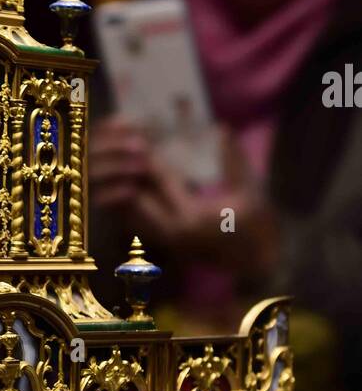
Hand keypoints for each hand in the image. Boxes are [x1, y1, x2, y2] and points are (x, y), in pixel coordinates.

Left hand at [90, 116, 278, 274]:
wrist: (260, 262)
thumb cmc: (258, 224)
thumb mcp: (249, 188)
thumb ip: (233, 159)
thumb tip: (221, 127)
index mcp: (192, 215)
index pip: (162, 181)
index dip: (151, 158)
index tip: (144, 138)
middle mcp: (173, 231)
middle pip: (138, 198)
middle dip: (134, 175)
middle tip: (132, 153)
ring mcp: (169, 243)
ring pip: (134, 215)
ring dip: (131, 193)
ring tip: (130, 170)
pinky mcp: (169, 248)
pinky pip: (141, 227)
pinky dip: (136, 210)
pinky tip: (140, 192)